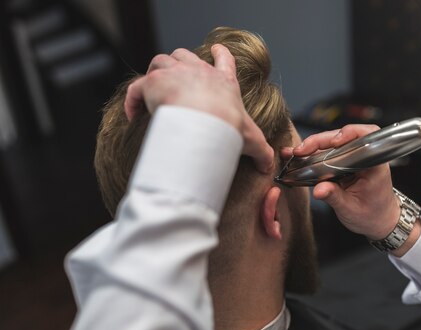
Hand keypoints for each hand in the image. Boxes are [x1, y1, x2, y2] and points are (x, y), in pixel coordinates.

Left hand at [124, 46, 273, 172]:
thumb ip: (262, 153)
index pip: (225, 61)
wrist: (205, 123)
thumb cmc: (229, 128)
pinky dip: (132, 99)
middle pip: (185, 55)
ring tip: (153, 91)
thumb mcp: (251, 140)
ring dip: (155, 73)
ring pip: (160, 60)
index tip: (217, 49)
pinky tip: (133, 115)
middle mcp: (198, 72)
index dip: (221, 54)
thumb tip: (268, 168)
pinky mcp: (152, 82)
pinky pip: (136, 86)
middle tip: (175, 77)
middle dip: (179, 62)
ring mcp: (174, 73)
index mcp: (223, 82)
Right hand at [282, 124, 400, 240]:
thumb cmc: (372, 215)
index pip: (366, 137)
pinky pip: (328, 153)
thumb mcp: (351, 209)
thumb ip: (335, 197)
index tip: (335, 142)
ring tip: (296, 152)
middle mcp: (365, 157)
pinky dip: (314, 154)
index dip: (350, 134)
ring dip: (314, 146)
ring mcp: (353, 158)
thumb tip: (319, 190)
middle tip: (302, 150)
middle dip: (320, 141)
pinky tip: (300, 156)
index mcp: (375, 164)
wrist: (378, 221)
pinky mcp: (343, 163)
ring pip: (333, 143)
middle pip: (343, 138)